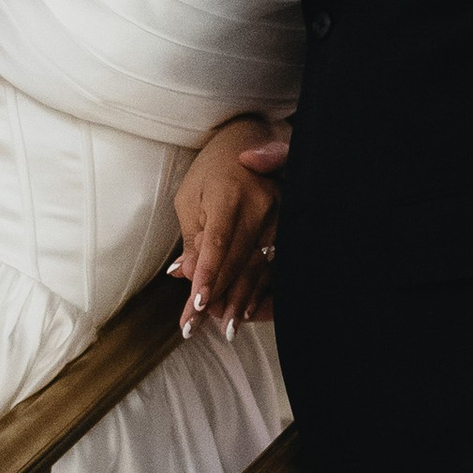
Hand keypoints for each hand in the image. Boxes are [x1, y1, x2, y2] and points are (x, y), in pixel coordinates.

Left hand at [171, 118, 283, 336]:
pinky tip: (246, 313)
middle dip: (218, 297)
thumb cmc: (211, 172)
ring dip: (239, 301)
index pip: (218, 243)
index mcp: (231, 195)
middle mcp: (261, 207)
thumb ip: (192, 237)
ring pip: (258, 268)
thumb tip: (184, 274)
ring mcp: (279, 218)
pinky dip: (258, 292)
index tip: (196, 305)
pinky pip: (272, 266)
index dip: (209, 276)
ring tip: (224, 329)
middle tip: (196, 326)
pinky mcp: (287, 228)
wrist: (247, 143)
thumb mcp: (190, 198)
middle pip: (238, 261)